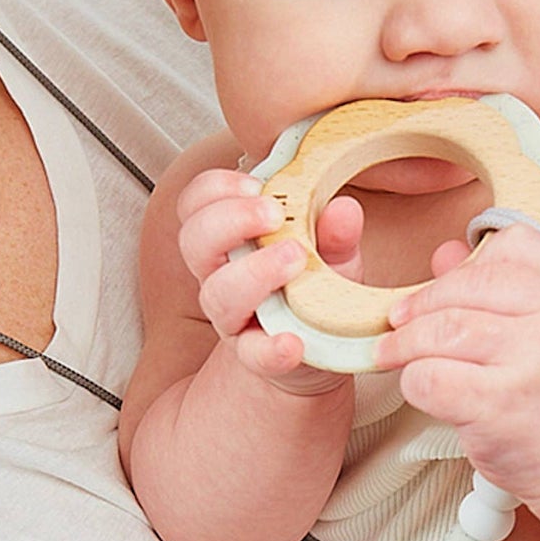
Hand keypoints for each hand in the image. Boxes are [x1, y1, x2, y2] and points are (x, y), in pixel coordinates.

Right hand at [176, 167, 361, 392]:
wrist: (315, 348)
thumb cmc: (315, 289)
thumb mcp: (332, 253)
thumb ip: (336, 233)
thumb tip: (344, 209)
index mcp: (232, 240)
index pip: (198, 205)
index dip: (216, 189)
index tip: (256, 184)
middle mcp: (222, 276)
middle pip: (195, 241)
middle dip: (231, 219)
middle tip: (273, 214)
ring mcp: (234, 318)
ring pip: (216, 294)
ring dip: (253, 271)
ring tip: (294, 258)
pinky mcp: (256, 356)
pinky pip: (254, 354)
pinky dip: (272, 349)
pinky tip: (292, 343)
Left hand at [375, 222, 539, 502]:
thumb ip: (498, 282)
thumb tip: (444, 253)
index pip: (509, 245)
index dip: (466, 266)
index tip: (444, 291)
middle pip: (465, 287)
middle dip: (420, 305)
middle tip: (397, 323)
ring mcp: (532, 361)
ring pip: (442, 330)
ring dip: (404, 342)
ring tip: (392, 352)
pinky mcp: (500, 405)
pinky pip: (430, 377)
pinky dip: (412, 381)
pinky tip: (419, 388)